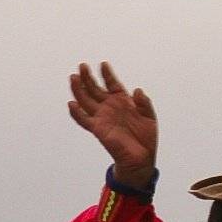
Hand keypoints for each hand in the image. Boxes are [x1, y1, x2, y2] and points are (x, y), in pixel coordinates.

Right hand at [66, 61, 157, 181]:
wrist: (141, 157)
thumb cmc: (145, 137)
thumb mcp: (149, 117)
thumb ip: (144, 103)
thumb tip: (137, 91)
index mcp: (122, 102)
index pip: (112, 84)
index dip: (107, 74)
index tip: (103, 64)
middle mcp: (110, 107)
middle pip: (95, 89)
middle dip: (88, 78)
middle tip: (82, 66)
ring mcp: (102, 117)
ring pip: (86, 101)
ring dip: (79, 90)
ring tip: (74, 78)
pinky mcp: (98, 129)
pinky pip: (84, 120)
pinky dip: (77, 113)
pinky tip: (72, 104)